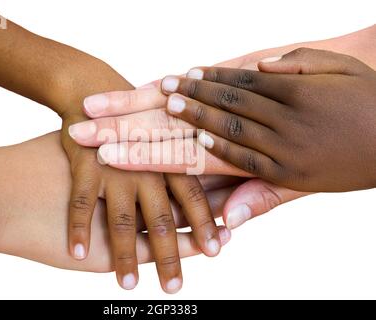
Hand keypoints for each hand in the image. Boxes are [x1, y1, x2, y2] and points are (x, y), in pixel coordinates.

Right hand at [62, 112, 225, 293]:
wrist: (88, 90)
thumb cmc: (130, 116)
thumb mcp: (163, 128)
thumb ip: (185, 158)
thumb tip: (212, 186)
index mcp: (170, 155)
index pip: (194, 196)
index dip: (205, 224)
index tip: (216, 251)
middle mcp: (147, 164)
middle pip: (162, 218)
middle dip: (169, 255)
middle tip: (174, 287)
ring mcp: (114, 165)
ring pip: (123, 220)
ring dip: (124, 257)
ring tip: (129, 285)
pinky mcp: (83, 163)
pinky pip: (81, 203)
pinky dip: (79, 230)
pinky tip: (77, 254)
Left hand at [160, 48, 375, 191]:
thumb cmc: (370, 98)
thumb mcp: (341, 69)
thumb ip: (299, 64)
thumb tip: (261, 66)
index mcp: (299, 92)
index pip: (242, 82)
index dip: (211, 78)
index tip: (186, 73)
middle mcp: (289, 121)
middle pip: (231, 104)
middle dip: (194, 95)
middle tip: (166, 88)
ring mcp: (288, 150)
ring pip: (234, 131)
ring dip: (200, 118)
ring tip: (173, 109)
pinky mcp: (290, 176)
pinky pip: (248, 162)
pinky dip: (222, 151)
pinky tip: (199, 140)